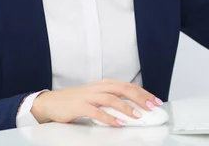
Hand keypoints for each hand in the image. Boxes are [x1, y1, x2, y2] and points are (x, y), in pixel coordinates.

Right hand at [31, 79, 162, 126]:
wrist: (53, 102)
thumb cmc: (76, 101)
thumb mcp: (97, 96)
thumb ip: (112, 99)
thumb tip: (133, 107)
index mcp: (105, 84)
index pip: (128, 86)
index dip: (143, 93)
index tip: (155, 101)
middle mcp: (98, 87)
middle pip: (123, 89)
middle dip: (140, 98)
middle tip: (152, 107)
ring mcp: (89, 96)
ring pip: (111, 98)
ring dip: (126, 107)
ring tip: (137, 116)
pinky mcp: (80, 106)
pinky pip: (96, 112)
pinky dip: (108, 117)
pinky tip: (118, 123)